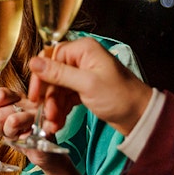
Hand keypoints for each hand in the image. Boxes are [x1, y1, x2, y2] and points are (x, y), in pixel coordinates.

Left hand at [0, 87, 70, 170]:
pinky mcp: (45, 129)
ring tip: (16, 135)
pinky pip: (25, 135)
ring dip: (9, 133)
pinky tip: (24, 139)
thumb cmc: (23, 134)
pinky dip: (19, 140)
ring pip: (11, 121)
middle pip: (0, 111)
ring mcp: (39, 115)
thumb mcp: (3, 119)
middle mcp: (29, 102)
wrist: (43, 151)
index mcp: (18, 97)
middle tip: (6, 130)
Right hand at [28, 37, 152, 135]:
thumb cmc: (120, 97)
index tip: (35, 96)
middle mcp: (81, 59)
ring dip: (53, 107)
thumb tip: (33, 62)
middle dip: (48, 97)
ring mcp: (83, 74)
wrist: (140, 116)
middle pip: (52, 75)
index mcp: (83, 49)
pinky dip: (60, 110)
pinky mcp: (84, 89)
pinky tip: (58, 123)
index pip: (50, 57)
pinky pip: (65, 97)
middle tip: (47, 115)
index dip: (40, 77)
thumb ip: (59, 73)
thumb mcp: (86, 84)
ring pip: (57, 89)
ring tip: (53, 124)